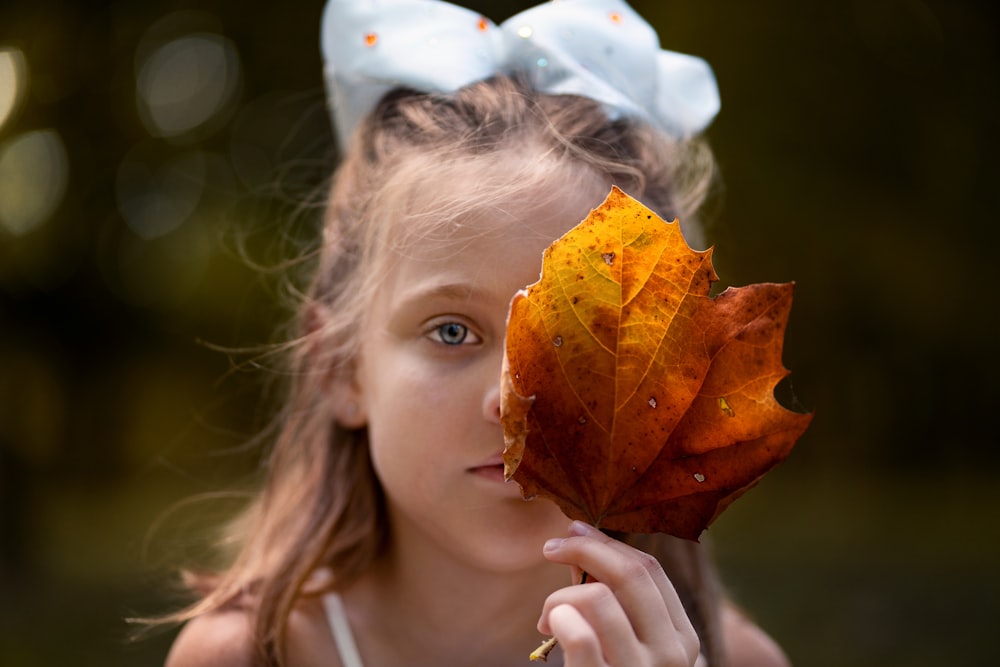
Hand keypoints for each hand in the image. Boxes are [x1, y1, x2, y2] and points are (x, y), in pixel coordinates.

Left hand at [539, 521, 701, 666]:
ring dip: (560, 595)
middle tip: (550, 548)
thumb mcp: (631, 645)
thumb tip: (580, 539)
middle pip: (630, 572)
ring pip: (598, 596)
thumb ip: (617, 602)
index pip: (649, 569)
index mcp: (682, 638)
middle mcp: (670, 655)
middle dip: (584, 547)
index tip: (573, 531)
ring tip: (547, 619)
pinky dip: (557, 616)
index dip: (607, 542)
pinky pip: (578, 633)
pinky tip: (547, 628)